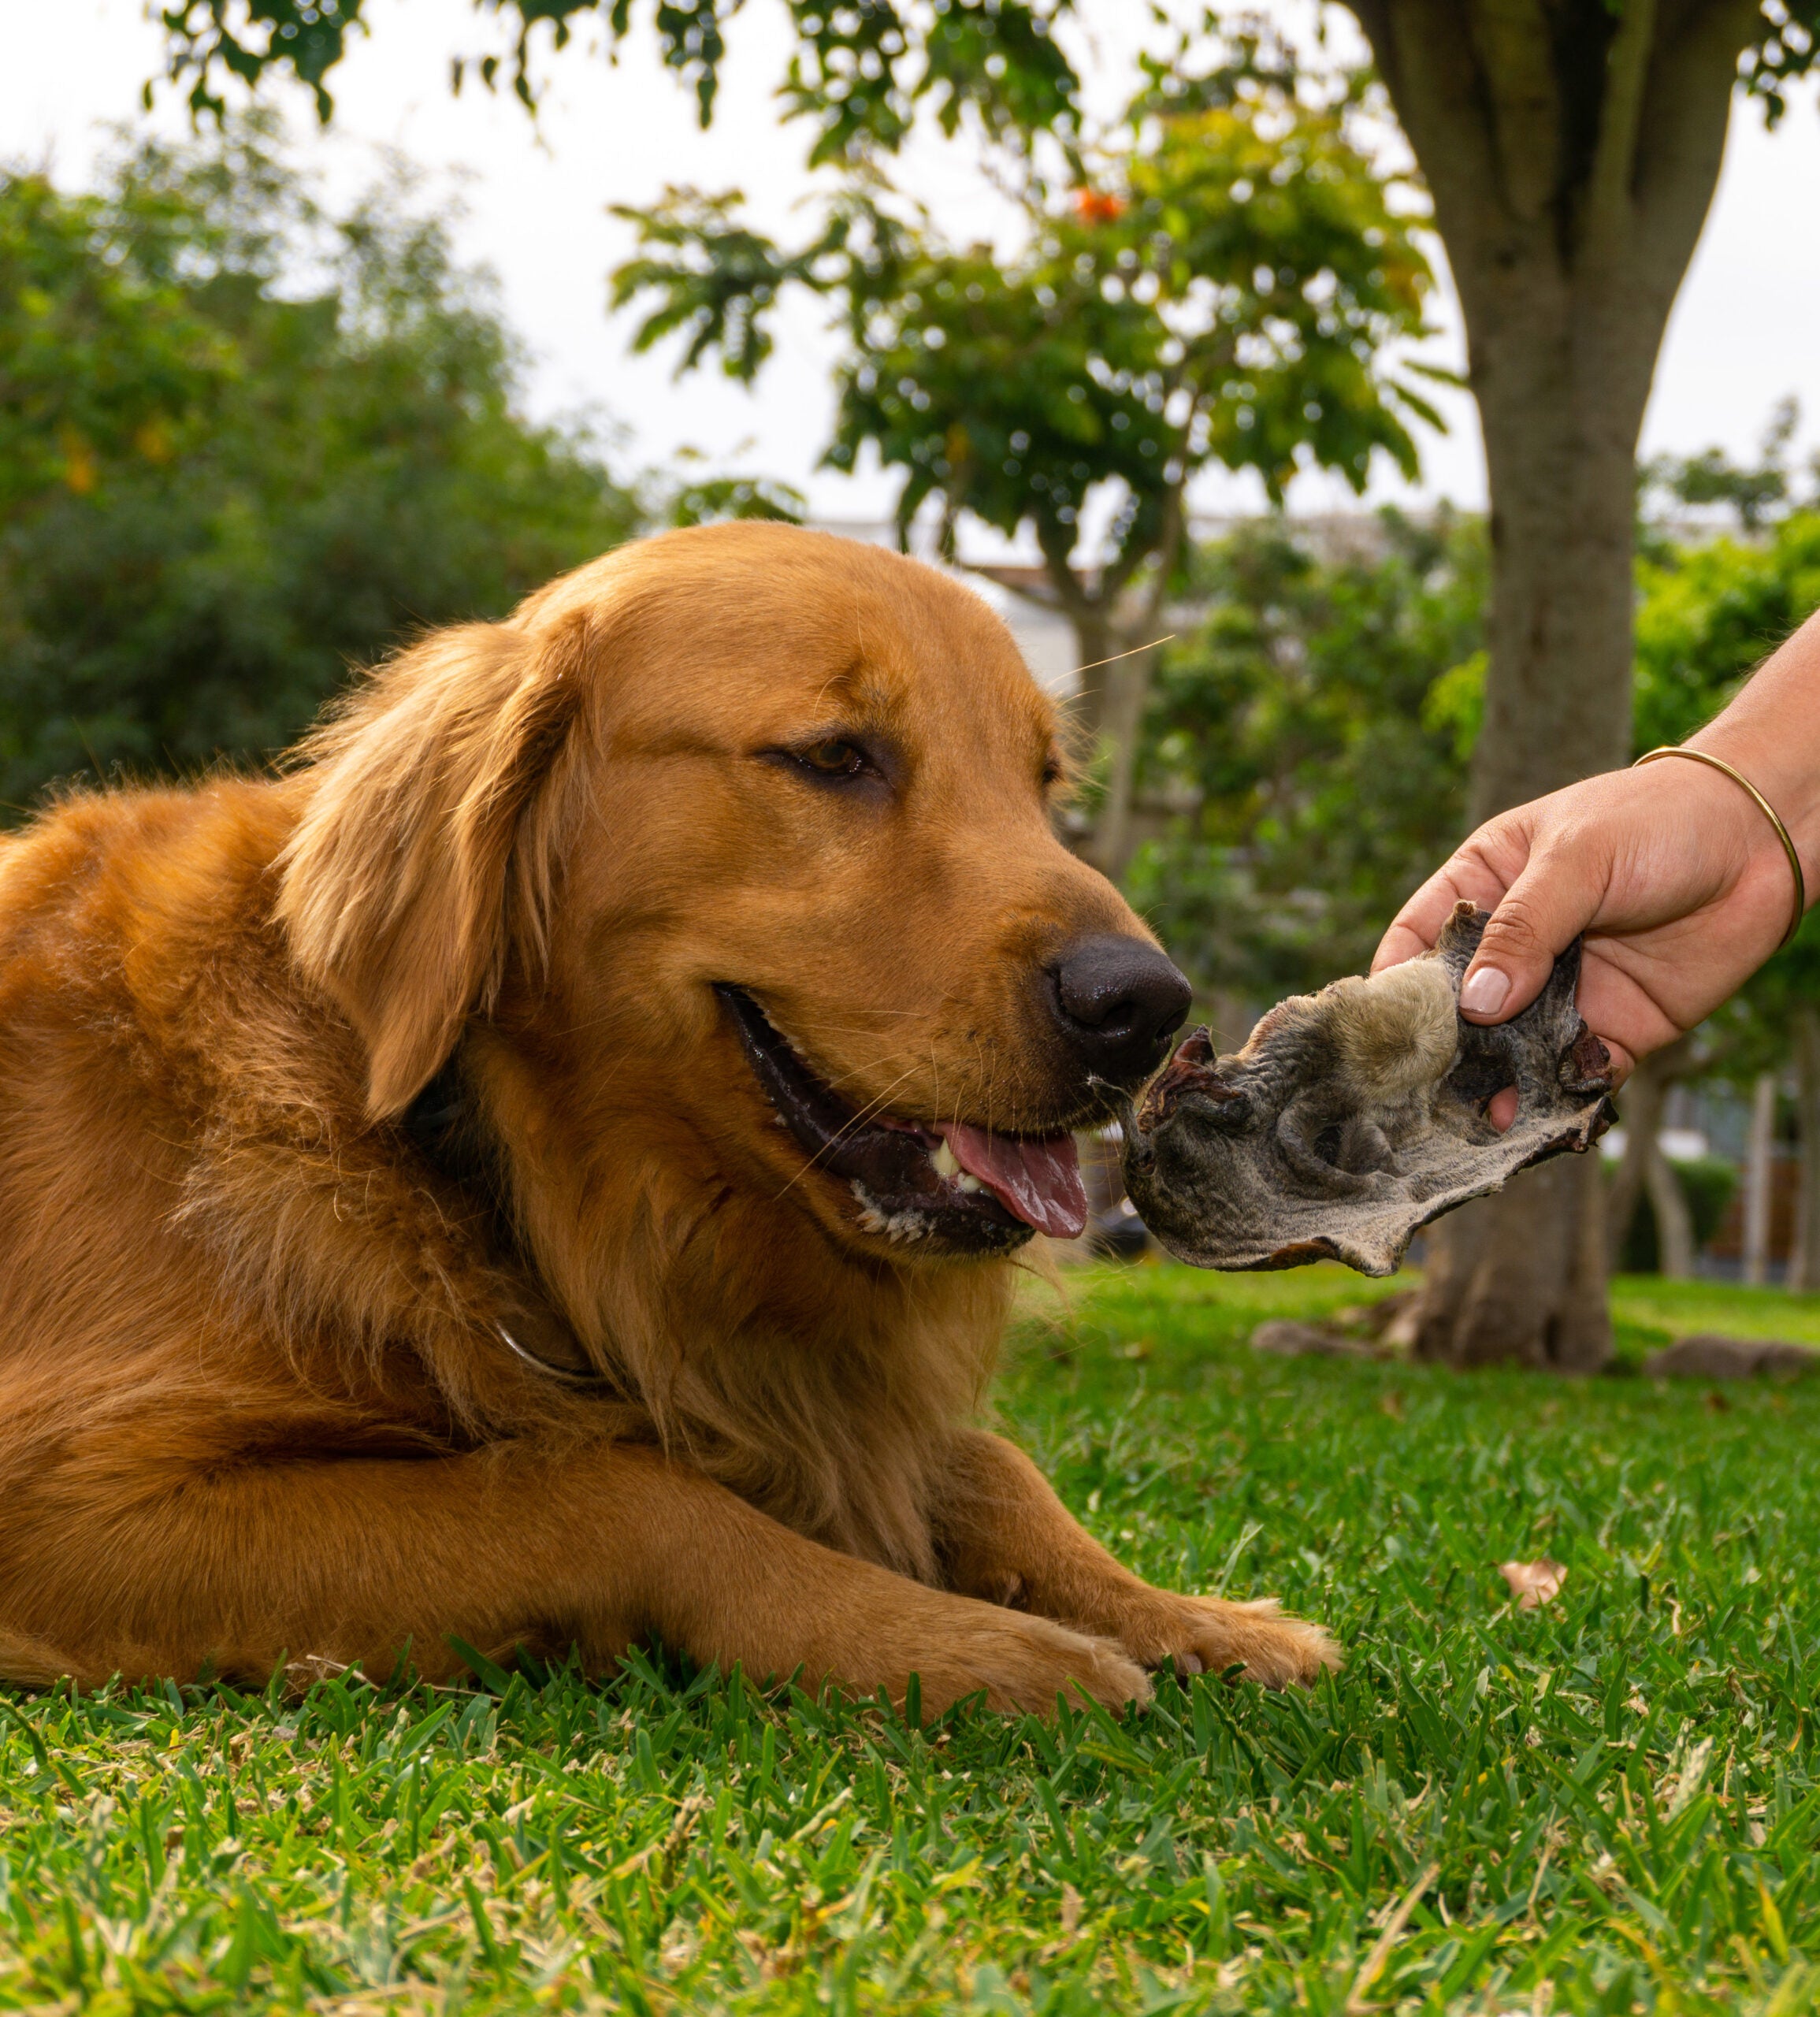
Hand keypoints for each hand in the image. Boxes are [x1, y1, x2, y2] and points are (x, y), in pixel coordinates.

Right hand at [1373, 760, 1802, 1085]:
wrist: (1766, 841)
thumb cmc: (1658, 819)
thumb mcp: (1577, 859)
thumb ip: (1524, 929)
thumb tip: (1475, 1006)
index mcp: (1485, 887)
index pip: (1419, 941)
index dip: (1393, 984)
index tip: (1373, 1030)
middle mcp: (1515, 949)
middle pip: (1457, 1011)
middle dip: (1438, 1052)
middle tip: (1413, 1095)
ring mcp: (1561, 994)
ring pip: (1509, 1053)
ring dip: (1492, 1087)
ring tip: (1471, 1122)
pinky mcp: (1612, 1032)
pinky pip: (1571, 1077)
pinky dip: (1555, 1103)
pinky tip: (1535, 1122)